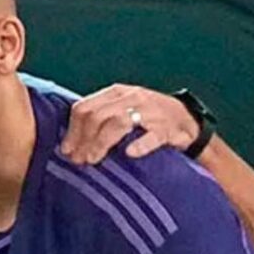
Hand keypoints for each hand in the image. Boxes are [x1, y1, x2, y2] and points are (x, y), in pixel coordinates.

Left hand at [60, 84, 200, 164]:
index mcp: (117, 93)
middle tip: (78, 161)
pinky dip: (141, 144)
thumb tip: (69, 144)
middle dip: (83, 140)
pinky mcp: (168, 129)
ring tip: (93, 160)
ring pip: (119, 122)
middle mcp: (132, 98)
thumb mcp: (122, 110)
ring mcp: (150, 112)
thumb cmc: (148, 118)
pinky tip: (129, 153)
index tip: (67, 151)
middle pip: (98, 116)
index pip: (85, 107)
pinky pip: (153, 135)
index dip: (72, 131)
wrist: (187, 120)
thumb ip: (98, 120)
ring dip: (102, 142)